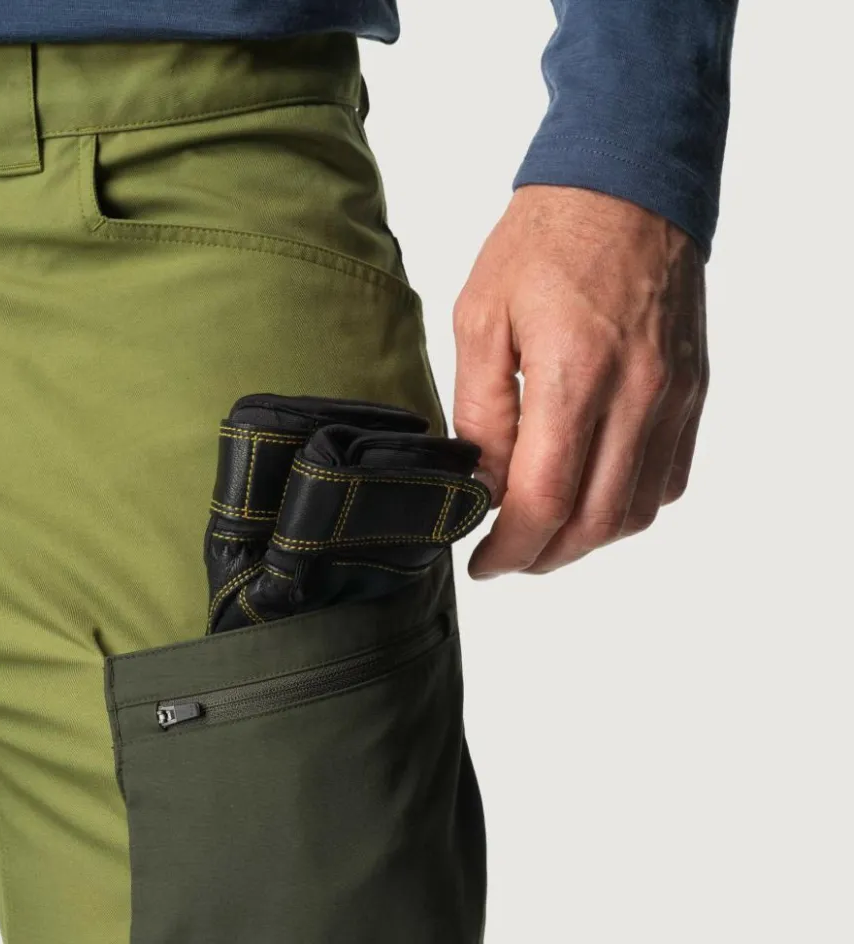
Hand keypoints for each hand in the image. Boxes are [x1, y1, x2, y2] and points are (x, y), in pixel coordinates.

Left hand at [452, 185, 707, 577]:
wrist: (626, 187)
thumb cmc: (545, 242)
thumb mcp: (482, 317)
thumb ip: (481, 409)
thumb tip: (483, 480)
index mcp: (575, 374)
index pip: (545, 500)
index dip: (509, 547)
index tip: (483, 561)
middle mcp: (636, 395)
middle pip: (594, 522)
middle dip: (543, 556)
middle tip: (507, 555)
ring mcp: (673, 398)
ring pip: (635, 511)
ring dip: (585, 538)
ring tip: (544, 529)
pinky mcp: (692, 393)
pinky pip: (666, 479)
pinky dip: (625, 505)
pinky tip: (591, 493)